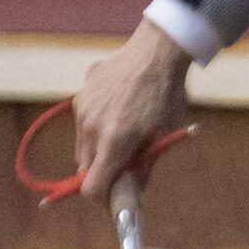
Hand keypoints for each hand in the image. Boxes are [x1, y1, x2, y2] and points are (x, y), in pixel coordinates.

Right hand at [72, 20, 192, 201]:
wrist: (156, 50)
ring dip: (99, 151)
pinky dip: (96, 128)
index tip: (116, 198)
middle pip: (85, 168)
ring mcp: (82, 109)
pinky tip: (119, 111)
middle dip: (103, 174)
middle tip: (125, 169)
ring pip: (82, 146)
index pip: (92, 186)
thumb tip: (135, 193)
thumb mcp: (166, 132)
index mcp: (114, 139)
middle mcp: (91, 126)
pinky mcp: (79, 96)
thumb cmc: (168, 93)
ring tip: (126, 135)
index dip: (103, 197)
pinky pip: (83, 124)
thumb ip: (147, 164)